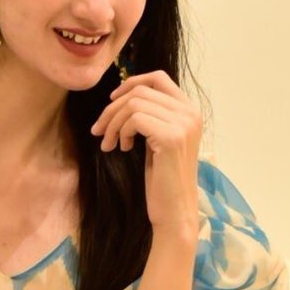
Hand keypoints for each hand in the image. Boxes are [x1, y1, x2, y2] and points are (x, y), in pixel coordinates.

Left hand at [90, 71, 201, 243]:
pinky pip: (135, 118)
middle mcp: (191, 113)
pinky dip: (121, 131)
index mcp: (190, 111)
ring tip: (110, 144)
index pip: (158, 78)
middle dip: (112, 109)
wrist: (174, 211)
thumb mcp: (157, 140)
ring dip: (113, 123)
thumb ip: (152, 116)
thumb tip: (123, 95)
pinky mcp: (171, 137)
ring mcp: (183, 124)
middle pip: (141, 91)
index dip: (131, 83)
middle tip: (99, 131)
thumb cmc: (163, 180)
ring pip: (134, 103)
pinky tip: (122, 148)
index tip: (112, 101)